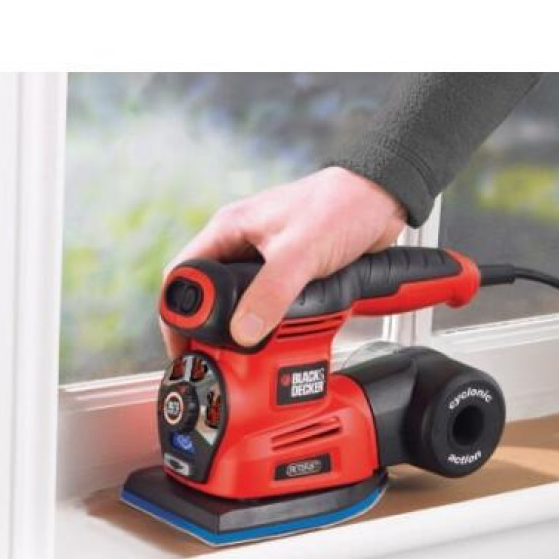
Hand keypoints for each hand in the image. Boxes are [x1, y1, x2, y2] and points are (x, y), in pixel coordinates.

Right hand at [162, 166, 406, 356]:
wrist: (381, 200)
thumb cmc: (340, 206)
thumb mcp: (300, 252)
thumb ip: (270, 292)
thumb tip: (242, 331)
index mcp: (229, 229)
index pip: (183, 274)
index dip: (176, 313)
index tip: (183, 344)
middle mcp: (240, 243)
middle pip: (208, 295)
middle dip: (211, 329)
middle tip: (217, 357)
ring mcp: (264, 259)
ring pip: (240, 303)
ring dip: (245, 329)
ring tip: (250, 353)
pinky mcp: (288, 272)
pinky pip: (269, 304)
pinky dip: (272, 323)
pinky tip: (280, 337)